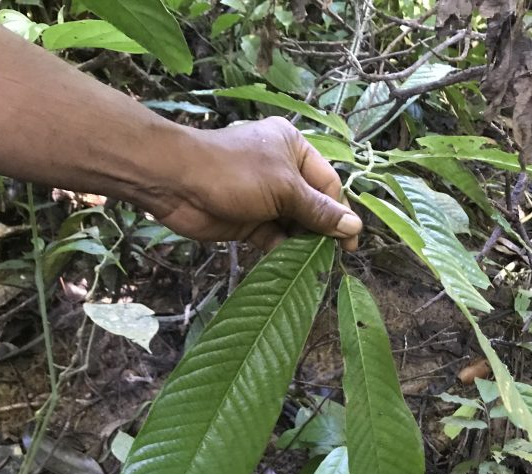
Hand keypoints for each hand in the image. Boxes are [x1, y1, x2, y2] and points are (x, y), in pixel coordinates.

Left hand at [150, 117, 361, 250]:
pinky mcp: (249, 221)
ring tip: (316, 265)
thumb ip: (319, 211)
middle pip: (314, 205)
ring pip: (295, 224)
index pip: (329, 183)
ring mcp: (265, 198)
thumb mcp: (285, 189)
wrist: (176, 183)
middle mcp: (282, 171)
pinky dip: (283, 251)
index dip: (341, 212)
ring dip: (304, 243)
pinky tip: (293, 267)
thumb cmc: (234, 173)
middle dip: (322, 230)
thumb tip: (354, 227)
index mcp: (294, 149)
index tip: (350, 241)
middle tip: (334, 257)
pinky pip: (275, 237)